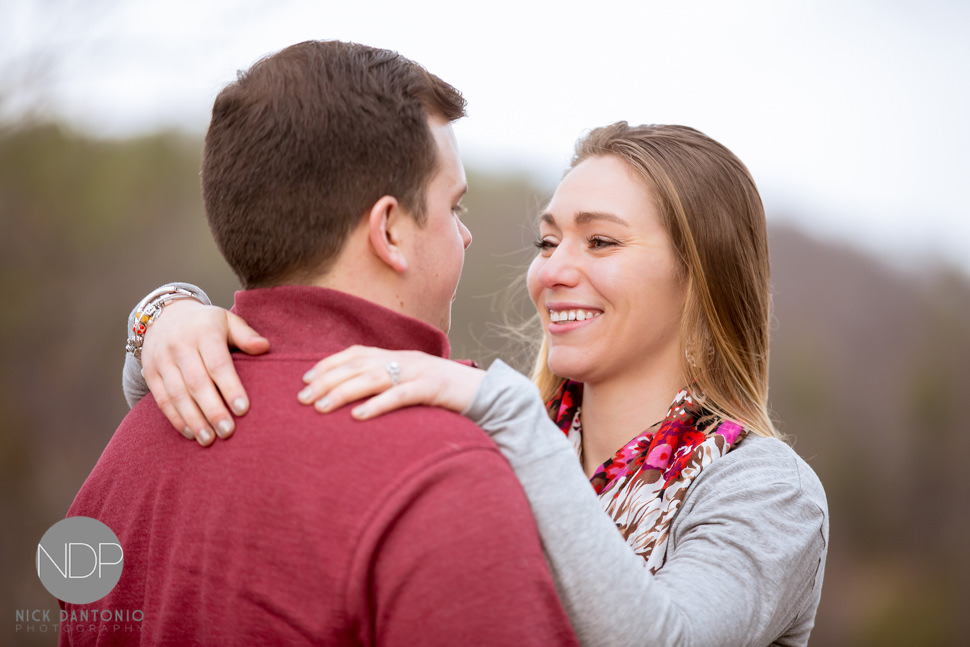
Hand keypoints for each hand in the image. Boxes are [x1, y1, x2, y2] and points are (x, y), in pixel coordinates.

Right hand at [140, 299, 269, 445]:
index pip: (217, 363)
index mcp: (203, 333)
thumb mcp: (227, 321)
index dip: (230, 387)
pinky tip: (191, 433)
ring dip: (193, 419)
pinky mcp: (150, 373)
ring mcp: (162, 360)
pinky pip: (161, 399)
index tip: (243, 409)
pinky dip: (176, 418)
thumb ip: (246, 336)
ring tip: (209, 439)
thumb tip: (265, 347)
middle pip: (197, 383)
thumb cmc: (207, 324)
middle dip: (212, 410)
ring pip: (177, 394)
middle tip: (228, 432)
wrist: (165, 315)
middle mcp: (179, 346)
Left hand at [297, 346, 484, 419]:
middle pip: (358, 365)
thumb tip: (355, 398)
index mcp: (397, 355)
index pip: (355, 353)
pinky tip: (358, 417)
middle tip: (302, 398)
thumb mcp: (412, 383)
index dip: (328, 364)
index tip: (304, 379)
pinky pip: (400, 396)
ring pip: (373, 378)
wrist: (486, 393)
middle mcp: (404, 359)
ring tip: (320, 407)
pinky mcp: (433, 388)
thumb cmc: (445, 394)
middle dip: (327, 380)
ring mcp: (419, 372)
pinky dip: (377, 405)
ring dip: (343, 393)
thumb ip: (387, 384)